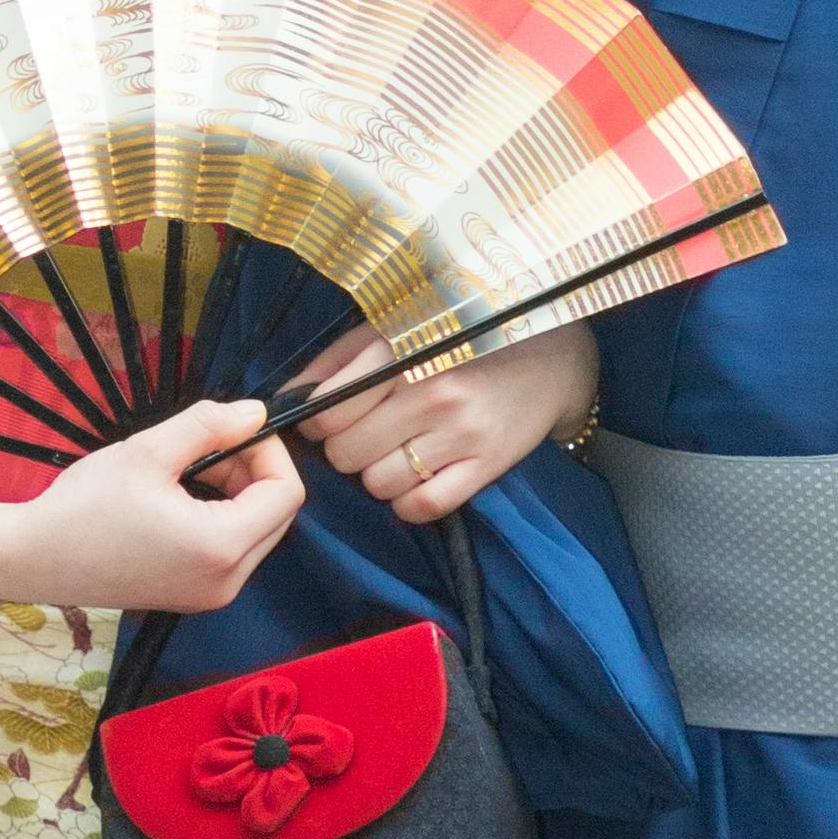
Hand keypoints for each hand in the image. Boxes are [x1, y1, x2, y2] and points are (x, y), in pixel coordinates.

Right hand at [0, 397, 303, 620]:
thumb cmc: (83, 506)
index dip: (270, 451)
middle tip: (207, 446)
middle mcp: (227, 582)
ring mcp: (210, 596)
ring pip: (256, 532)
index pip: (286, 493)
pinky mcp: (192, 598)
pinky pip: (230, 551)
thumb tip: (256, 412)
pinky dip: (219, 517)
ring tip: (187, 467)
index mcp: (220, 548)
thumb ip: (209, 426)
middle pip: (277, 515)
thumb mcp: (147, 451)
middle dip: (253, 471)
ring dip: (236, 492)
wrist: (31, 559)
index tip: (233, 428)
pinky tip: (178, 497)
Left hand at [291, 318, 597, 530]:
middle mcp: (433, 394)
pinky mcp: (488, 466)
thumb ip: (339, 360)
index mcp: (406, 355)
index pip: (330, 411)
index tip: (324, 422)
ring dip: (376, 476)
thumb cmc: (460, 341)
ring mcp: (463, 434)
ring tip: (394, 453)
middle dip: (346, 450)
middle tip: (364, 436)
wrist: (548, 357)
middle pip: (348, 454)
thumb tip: (289, 397)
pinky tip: (414, 479)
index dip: (315, 423)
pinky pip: (423, 507)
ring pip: (380, 484)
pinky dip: (407, 502)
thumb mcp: (397, 331)